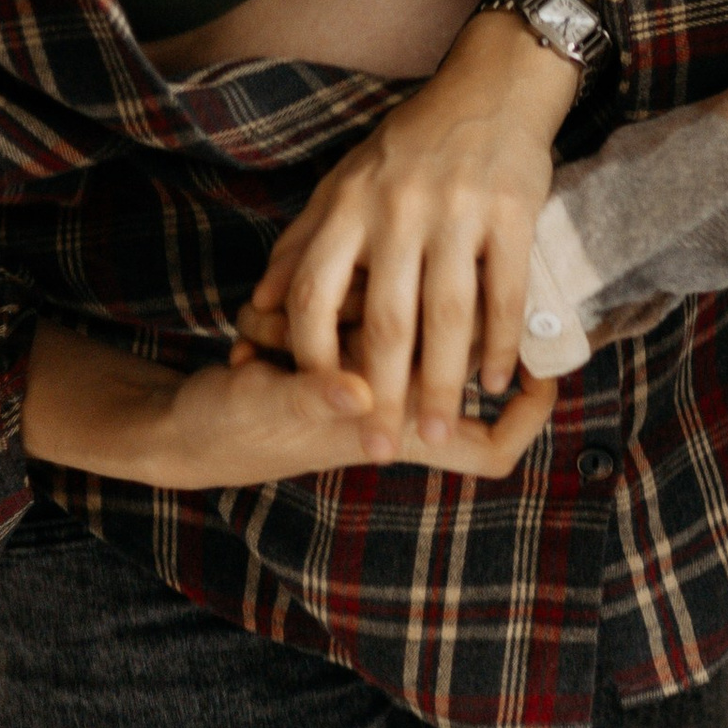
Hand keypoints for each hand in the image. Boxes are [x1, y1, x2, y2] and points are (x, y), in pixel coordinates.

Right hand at [24, 322, 556, 488]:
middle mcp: (392, 401)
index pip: (488, 449)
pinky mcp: (337, 351)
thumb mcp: (268, 408)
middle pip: (460, 361)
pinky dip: (331, 300)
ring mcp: (366, 376)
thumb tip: (359, 392)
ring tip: (301, 314)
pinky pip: (359, 312)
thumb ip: (314, 397)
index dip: (527, 421)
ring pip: (409, 321)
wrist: (182, 427)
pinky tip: (285, 299)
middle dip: (439, 328)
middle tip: (432, 278)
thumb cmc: (231, 429)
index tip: (545, 373)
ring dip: (365, 306)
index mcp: (393, 427)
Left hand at [235, 11, 575, 452]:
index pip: (314, 292)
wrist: (491, 86)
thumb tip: (257, 307)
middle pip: (386, 319)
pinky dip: (499, 342)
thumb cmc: (409, 143)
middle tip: (379, 448)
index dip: (311, 353)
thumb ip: (301, 244)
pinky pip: (504, 292)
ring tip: (438, 432)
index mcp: (349, 204)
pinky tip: (495, 381)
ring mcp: (458, 211)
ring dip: (443, 383)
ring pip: (448, 316)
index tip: (318, 399)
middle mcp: (399, 209)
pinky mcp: (513, 213)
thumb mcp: (344, 183)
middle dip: (382, 392)